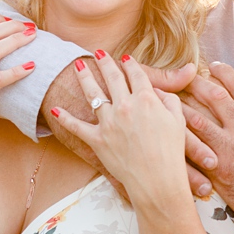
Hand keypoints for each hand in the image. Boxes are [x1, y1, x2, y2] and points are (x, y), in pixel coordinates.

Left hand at [48, 51, 189, 208]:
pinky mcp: (97, 140)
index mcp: (146, 99)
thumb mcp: (178, 121)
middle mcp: (125, 106)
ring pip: (93, 94)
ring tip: (78, 66)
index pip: (137, 75)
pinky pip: (77, 127)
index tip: (126, 59)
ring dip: (84, 78)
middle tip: (99, 53)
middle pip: (113, 78)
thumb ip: (169, 101)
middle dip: (106, 62)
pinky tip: (55, 109)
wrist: (157, 180)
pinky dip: (65, 118)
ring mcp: (108, 122)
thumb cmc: (171, 153)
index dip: (131, 65)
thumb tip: (159, 93)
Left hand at [181, 61, 233, 211]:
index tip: (214, 66)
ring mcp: (228, 147)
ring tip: (167, 97)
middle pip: (215, 96)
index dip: (225, 73)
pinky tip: (168, 129)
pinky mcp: (216, 167)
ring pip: (197, 118)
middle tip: (183, 76)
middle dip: (196, 83)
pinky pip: (192, 147)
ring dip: (179, 106)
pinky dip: (178, 135)